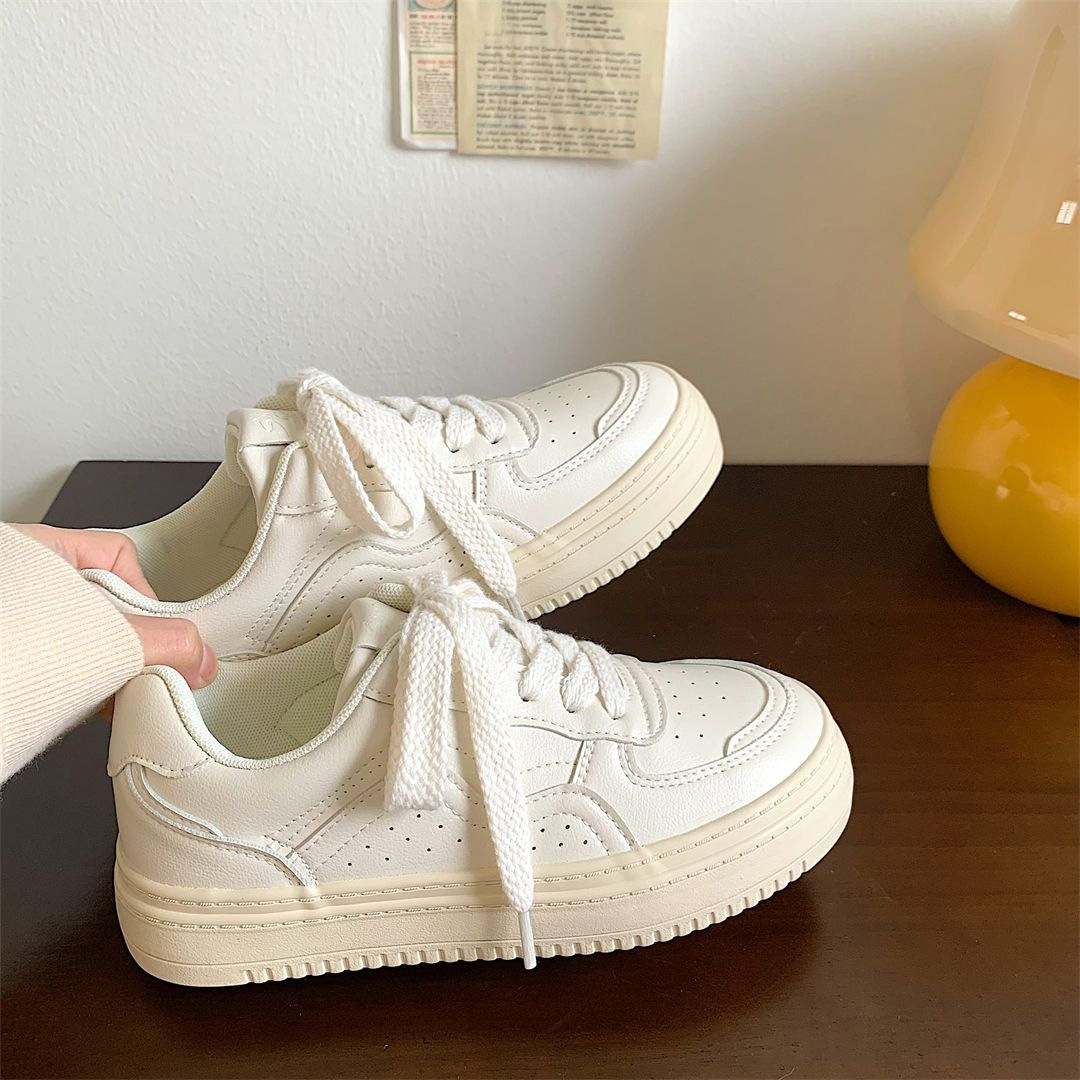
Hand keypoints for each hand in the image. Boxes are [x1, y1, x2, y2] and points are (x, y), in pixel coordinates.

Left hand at [14, 524, 216, 688]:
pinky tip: (73, 702)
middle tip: (132, 662)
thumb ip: (165, 642)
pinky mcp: (5, 656)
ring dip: (94, 663)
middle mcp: (17, 576)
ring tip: (99, 686)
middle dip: (121, 636)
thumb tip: (196, 654)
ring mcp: (9, 617)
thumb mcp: (105, 637)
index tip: (159, 633)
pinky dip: (66, 683)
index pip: (119, 557)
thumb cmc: (2, 647)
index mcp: (37, 547)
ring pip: (74, 635)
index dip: (147, 597)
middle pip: (101, 599)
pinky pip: (48, 661)